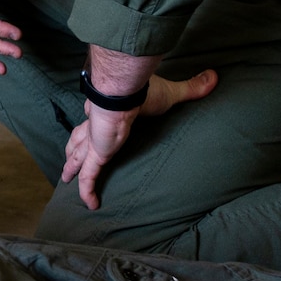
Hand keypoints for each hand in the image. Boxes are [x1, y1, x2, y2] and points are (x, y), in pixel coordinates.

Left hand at [58, 69, 218, 209]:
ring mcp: (94, 140)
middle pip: (80, 137)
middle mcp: (97, 125)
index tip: (91, 122)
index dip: (93, 121)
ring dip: (71, 166)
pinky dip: (87, 190)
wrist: (125, 91)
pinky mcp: (96, 154)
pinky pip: (89, 177)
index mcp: (111, 111)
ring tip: (65, 177)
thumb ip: (191, 87)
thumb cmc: (144, 91)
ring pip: (77, 155)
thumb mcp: (172, 92)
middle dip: (74, 147)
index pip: (98, 116)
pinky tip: (90, 204)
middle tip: (68, 157)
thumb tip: (214, 76)